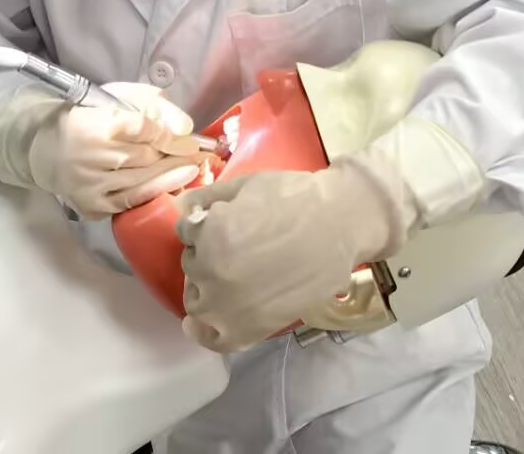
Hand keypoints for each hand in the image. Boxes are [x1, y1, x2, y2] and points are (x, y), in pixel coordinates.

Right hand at [0, 82, 199, 219]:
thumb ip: (150, 104)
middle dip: (177, 156)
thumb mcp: (114, 98)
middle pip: (145, 158)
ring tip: (196, 169)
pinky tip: (174, 185)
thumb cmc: (86, 118)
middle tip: (202, 154)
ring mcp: (90, 185)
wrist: (43, 149)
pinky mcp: (90, 205)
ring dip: (173, 176)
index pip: (141, 130)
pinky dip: (155, 193)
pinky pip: (130, 202)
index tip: (192, 139)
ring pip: (141, 182)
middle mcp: (91, 156)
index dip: (170, 136)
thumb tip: (184, 125)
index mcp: (95, 124)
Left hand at [175, 158, 409, 352]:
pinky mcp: (250, 328)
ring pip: (197, 300)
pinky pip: (215, 339)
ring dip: (206, 287)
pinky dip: (204, 333)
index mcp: (210, 234)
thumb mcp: (246, 185)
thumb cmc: (297, 197)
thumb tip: (182, 209)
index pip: (187, 233)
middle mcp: (213, 272)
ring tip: (230, 277)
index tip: (224, 223)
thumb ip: (208, 198)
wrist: (341, 226)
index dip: (204, 226)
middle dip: (205, 254)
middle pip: (191, 266)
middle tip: (235, 247)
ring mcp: (230, 305)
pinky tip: (199, 324)